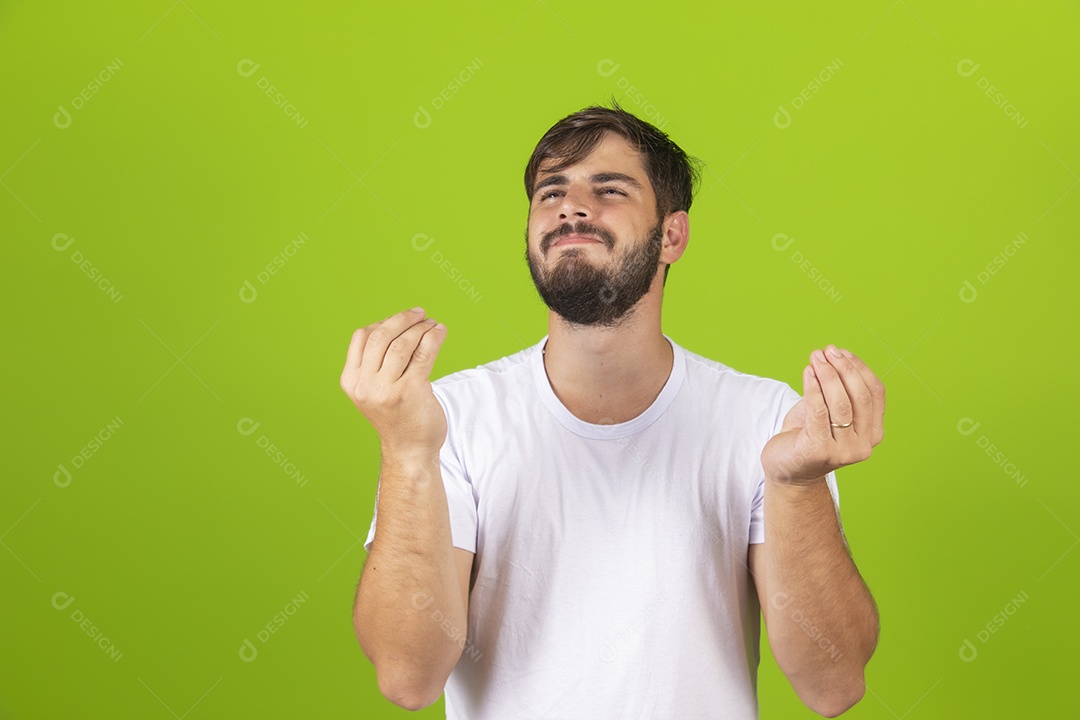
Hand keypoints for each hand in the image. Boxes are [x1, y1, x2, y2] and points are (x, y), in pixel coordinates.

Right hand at [340, 307, 448, 461]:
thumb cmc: (395, 414)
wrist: (409, 449)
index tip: (401, 319)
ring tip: (432, 324)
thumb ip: (375, 362)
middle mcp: (364, 385)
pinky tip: (440, 331)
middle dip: (403, 319)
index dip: (383, 322)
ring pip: (403, 343)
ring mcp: (386, 389)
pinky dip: (434, 337)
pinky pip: (424, 353)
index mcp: (351, 381)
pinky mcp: (411, 391)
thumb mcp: (373, 389)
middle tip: (420, 313)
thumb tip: (394, 323)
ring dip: (421, 328)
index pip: (362, 337)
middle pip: (382, 336)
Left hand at [761, 344, 884, 484]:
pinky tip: (808, 372)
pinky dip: (814, 388)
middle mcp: (863, 445)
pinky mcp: (819, 451)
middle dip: (844, 368)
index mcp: (873, 434)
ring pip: (840, 404)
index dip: (860, 369)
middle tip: (827, 351)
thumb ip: (840, 389)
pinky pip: (819, 411)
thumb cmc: (808, 435)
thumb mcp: (830, 410)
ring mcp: (843, 451)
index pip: (875, 394)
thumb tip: (837, 356)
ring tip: (815, 358)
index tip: (842, 352)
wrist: (786, 468)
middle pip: (860, 397)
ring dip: (827, 374)